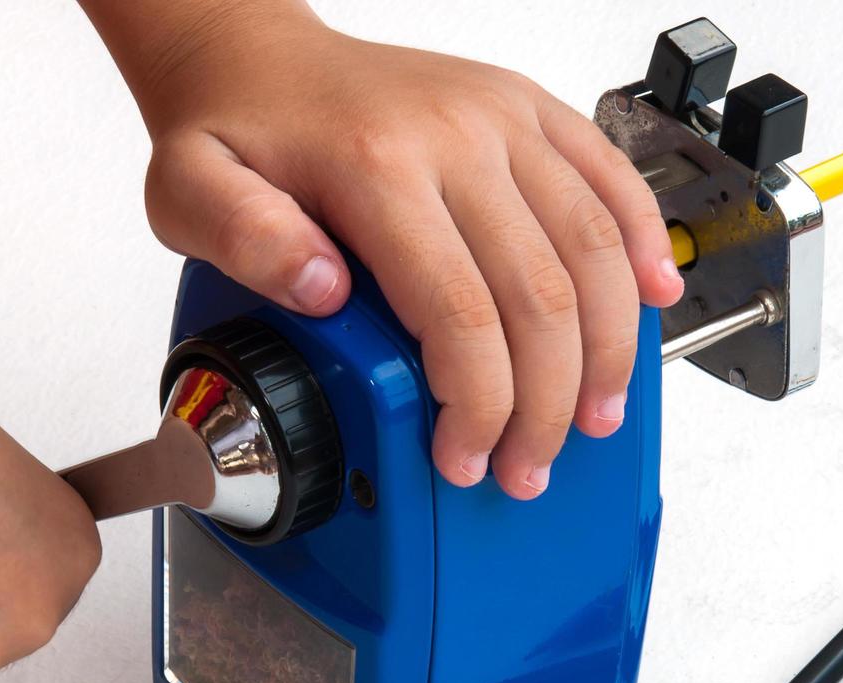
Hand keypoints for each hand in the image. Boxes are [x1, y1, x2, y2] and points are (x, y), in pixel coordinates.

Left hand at [81, 1, 684, 498]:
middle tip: (530, 464)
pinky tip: (652, 301)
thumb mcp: (190, 191)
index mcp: (377, 169)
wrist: (258, 57)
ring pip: (594, 249)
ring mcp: (505, 121)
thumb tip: (322, 291)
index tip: (464, 459)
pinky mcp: (533, 112)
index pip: (460, 316)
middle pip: (540, 297)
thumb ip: (245, 240)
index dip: (479, 407)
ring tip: (595, 416)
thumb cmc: (235, 131)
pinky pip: (613, 178)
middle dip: (547, 404)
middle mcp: (457, 139)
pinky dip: (643, 245)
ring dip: (608, 350)